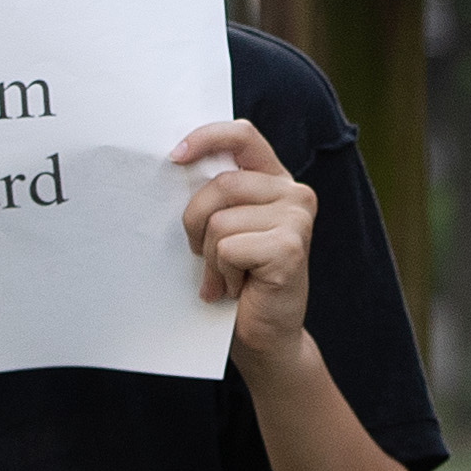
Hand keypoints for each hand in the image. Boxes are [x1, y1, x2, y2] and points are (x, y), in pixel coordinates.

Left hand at [175, 120, 317, 370]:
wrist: (265, 335)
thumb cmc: (238, 280)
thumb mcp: (223, 228)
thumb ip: (214, 197)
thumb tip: (173, 166)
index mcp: (275, 181)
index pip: (242, 135)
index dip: (206, 137)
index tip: (175, 157)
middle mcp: (294, 193)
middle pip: (220, 185)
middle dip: (195, 224)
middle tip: (202, 255)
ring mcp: (297, 218)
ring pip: (219, 221)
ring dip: (209, 257)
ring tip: (226, 276)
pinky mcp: (290, 247)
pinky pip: (227, 249)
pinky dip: (221, 274)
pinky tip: (238, 288)